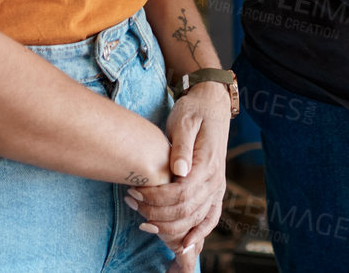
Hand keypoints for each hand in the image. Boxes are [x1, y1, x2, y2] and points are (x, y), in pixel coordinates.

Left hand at [125, 85, 230, 267]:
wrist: (212, 103)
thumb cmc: (194, 110)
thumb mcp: (184, 120)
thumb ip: (181, 146)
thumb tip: (178, 170)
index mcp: (207, 164)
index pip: (180, 194)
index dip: (155, 198)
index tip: (133, 192)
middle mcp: (215, 180)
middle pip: (184, 210)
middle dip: (155, 213)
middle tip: (131, 202)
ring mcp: (217, 187)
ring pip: (194, 219)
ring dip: (168, 225)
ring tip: (142, 219)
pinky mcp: (215, 189)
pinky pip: (211, 218)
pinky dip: (199, 233)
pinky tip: (184, 244)